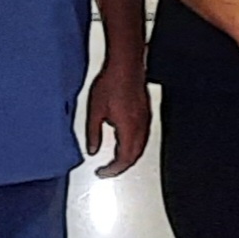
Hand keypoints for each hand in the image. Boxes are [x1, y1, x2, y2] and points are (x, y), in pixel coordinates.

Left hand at [82, 59, 151, 176]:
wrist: (126, 64)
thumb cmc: (111, 82)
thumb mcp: (95, 111)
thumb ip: (93, 134)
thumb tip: (91, 150)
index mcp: (128, 129)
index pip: (123, 159)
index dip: (112, 171)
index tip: (101, 173)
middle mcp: (140, 127)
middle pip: (134, 156)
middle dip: (121, 167)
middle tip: (108, 171)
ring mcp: (145, 119)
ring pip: (140, 147)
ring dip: (128, 157)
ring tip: (115, 160)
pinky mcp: (146, 112)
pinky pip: (143, 136)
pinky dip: (134, 146)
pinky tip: (125, 142)